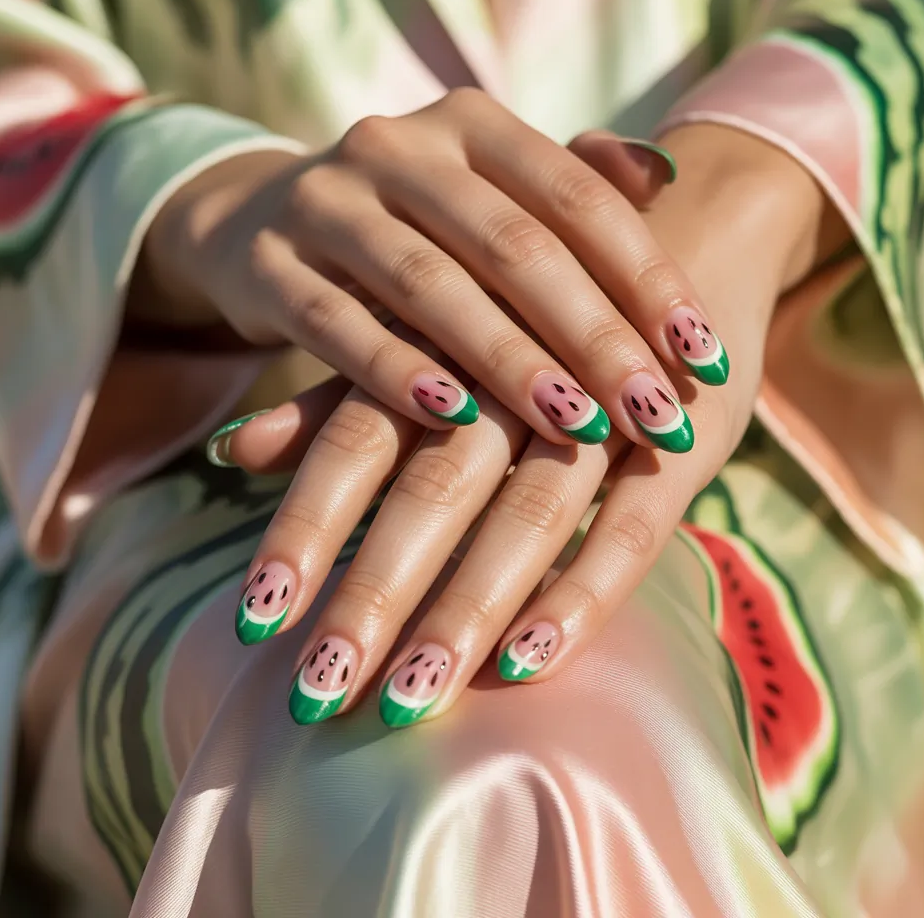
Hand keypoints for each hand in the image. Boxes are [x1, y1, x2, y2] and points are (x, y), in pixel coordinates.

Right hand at [135, 89, 732, 452]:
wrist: (258, 222)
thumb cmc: (409, 227)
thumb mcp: (485, 193)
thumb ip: (567, 185)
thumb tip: (665, 175)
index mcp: (472, 124)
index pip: (578, 199)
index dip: (648, 278)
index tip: (704, 360)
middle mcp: (399, 146)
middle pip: (514, 246)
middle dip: (594, 337)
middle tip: (657, 414)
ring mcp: (325, 200)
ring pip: (431, 285)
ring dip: (509, 362)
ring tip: (578, 425)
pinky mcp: (265, 263)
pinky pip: (337, 323)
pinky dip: (397, 371)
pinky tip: (454, 419)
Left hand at [217, 123, 829, 727]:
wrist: (690, 227)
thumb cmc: (535, 304)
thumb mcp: (435, 336)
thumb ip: (343, 399)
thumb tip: (233, 451)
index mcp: (450, 339)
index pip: (360, 439)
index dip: (308, 526)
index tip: (254, 620)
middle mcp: (520, 372)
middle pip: (438, 485)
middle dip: (377, 590)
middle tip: (317, 692)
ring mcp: (610, 406)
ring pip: (531, 513)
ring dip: (470, 605)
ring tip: (411, 696)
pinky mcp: (685, 442)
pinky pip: (634, 529)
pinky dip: (582, 593)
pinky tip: (527, 663)